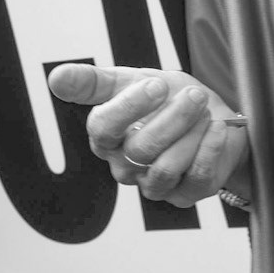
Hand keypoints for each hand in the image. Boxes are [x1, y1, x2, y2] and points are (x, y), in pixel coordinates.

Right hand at [48, 63, 248, 207]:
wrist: (210, 117)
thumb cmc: (167, 100)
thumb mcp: (131, 80)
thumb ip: (94, 82)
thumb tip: (55, 78)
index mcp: (107, 139)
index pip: (102, 129)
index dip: (129, 106)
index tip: (157, 84)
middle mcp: (126, 166)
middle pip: (140, 149)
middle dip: (172, 117)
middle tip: (193, 96)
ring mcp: (154, 184)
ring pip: (166, 168)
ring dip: (191, 134)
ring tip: (204, 111)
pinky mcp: (185, 194)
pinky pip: (195, 178)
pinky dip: (210, 149)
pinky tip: (218, 129)